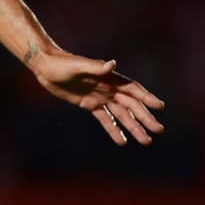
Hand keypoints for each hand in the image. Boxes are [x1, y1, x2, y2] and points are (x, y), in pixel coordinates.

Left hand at [29, 48, 165, 145]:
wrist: (44, 66)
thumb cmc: (61, 63)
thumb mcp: (78, 66)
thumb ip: (96, 67)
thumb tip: (112, 64)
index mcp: (108, 77)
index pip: (132, 89)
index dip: (146, 97)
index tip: (160, 107)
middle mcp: (107, 87)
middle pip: (131, 105)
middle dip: (145, 117)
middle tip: (158, 130)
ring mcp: (99, 97)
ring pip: (121, 114)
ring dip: (133, 127)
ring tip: (146, 141)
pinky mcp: (89, 104)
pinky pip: (105, 119)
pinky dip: (113, 129)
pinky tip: (122, 141)